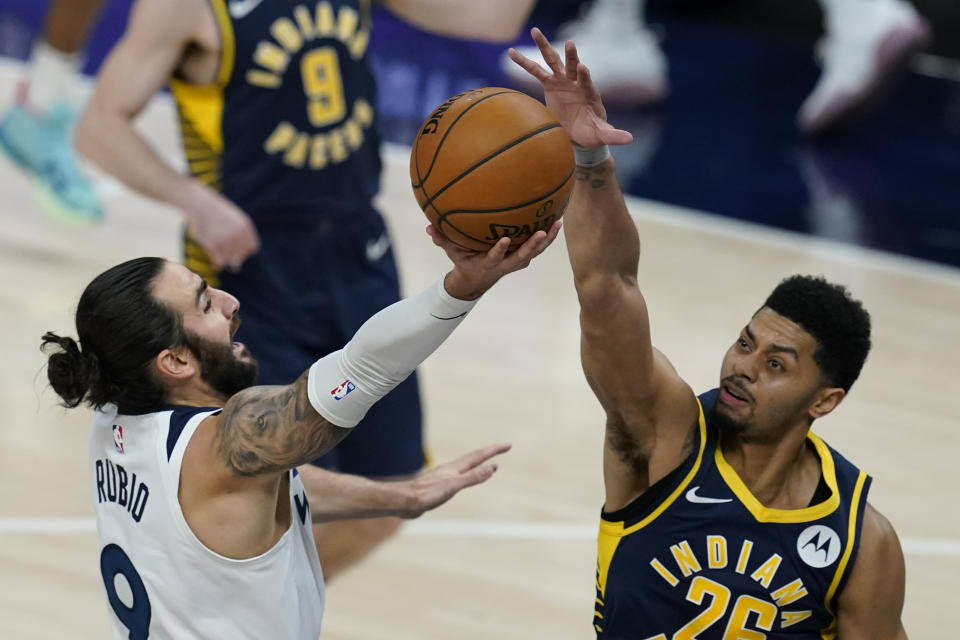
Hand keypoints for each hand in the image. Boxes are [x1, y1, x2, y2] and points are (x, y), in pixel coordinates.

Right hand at [177, 181, 260, 269]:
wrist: (197, 203)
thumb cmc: (212, 211)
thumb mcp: (233, 219)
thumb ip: (239, 237)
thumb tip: (237, 265)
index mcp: (246, 226)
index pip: (252, 247)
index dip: (243, 250)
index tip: (234, 249)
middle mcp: (239, 234)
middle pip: (240, 256)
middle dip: (232, 256)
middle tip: (221, 250)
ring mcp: (228, 240)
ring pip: (229, 260)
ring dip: (221, 257)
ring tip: (214, 249)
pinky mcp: (215, 245)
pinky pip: (218, 261)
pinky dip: (215, 261)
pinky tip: (212, 257)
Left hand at [400, 443, 510, 517]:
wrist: (404, 501)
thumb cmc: (426, 494)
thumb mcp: (453, 486)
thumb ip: (472, 477)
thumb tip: (491, 468)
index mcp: (455, 468)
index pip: (479, 456)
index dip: (494, 450)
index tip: (508, 444)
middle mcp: (451, 470)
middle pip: (473, 458)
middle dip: (489, 453)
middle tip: (502, 448)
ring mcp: (444, 477)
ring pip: (465, 467)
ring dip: (478, 463)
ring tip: (486, 462)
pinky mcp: (438, 487)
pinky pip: (459, 477)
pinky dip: (468, 475)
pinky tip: (463, 479)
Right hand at [427, 221, 561, 299]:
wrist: (478, 279)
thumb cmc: (464, 261)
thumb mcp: (452, 252)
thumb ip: (442, 239)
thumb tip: (429, 227)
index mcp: (488, 263)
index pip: (494, 257)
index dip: (500, 250)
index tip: (505, 240)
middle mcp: (506, 263)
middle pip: (522, 256)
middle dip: (532, 245)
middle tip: (541, 233)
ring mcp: (517, 261)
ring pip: (535, 252)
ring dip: (547, 240)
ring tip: (557, 223)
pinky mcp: (524, 257)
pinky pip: (539, 247)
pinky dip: (548, 236)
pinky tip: (557, 218)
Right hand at [507, 27, 632, 148]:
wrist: (579, 133)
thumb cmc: (592, 133)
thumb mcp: (602, 135)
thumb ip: (614, 135)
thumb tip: (630, 139)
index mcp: (589, 94)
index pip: (587, 82)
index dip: (585, 75)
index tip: (582, 67)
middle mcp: (576, 83)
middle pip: (572, 66)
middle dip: (571, 56)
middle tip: (570, 43)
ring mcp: (562, 82)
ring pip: (553, 61)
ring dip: (544, 46)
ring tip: (535, 30)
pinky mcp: (550, 84)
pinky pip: (536, 71)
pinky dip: (524, 63)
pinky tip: (511, 52)